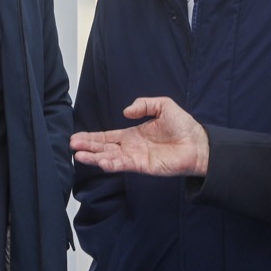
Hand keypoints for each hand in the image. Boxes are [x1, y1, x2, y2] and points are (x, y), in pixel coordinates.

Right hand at [71, 97, 208, 176]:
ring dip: (95, 157)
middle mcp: (131, 147)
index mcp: (132, 134)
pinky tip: (101, 162)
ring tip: (80, 155)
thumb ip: (144, 104)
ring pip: (110, 157)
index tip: (76, 137)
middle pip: (104, 147)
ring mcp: (136, 157)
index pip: (107, 136)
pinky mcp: (144, 166)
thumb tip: (125, 111)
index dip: (92, 137)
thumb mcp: (163, 105)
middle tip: (71, 146)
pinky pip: (124, 165)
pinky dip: (112, 164)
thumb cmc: (183, 126)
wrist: (198, 143)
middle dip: (88, 147)